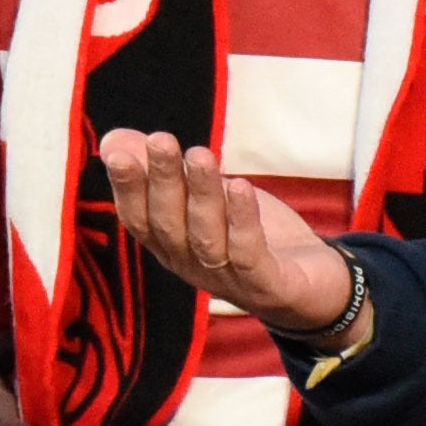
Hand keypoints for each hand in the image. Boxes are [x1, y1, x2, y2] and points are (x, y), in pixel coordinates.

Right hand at [95, 128, 354, 336]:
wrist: (312, 285)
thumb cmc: (248, 233)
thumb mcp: (206, 196)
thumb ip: (164, 172)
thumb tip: (113, 140)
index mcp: (172, 245)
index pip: (140, 219)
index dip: (127, 188)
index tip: (117, 152)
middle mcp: (192, 266)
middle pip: (170, 225)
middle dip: (163, 181)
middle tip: (160, 140)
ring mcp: (228, 279)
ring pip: (207, 237)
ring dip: (201, 195)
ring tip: (200, 154)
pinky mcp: (267, 285)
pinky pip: (249, 254)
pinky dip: (242, 221)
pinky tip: (240, 186)